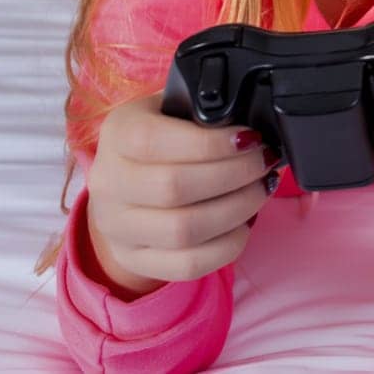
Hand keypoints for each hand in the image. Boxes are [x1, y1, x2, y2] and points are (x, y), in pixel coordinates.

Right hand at [85, 93, 277, 296]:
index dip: (210, 143)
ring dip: (238, 209)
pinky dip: (229, 244)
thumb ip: (204, 112)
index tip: (250, 138)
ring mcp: (117, 227)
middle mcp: (109, 182)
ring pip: (183, 231)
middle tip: (265, 162)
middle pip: (174, 188)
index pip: (154, 141)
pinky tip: (245, 221)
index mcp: (118, 134)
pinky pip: (188, 264)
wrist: (126, 181)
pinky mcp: (136, 259)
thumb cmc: (165, 137)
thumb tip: (250, 128)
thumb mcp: (174, 109)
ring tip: (261, 189)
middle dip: (235, 174)